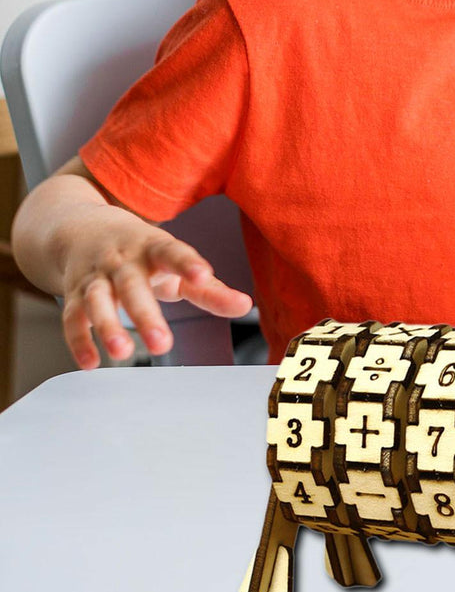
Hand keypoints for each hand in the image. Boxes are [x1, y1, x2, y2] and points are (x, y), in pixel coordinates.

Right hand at [61, 208, 252, 368]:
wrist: (82, 228)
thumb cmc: (142, 252)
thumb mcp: (176, 264)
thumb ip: (210, 289)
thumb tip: (245, 306)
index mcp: (153, 248)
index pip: (172, 253)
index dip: (188, 264)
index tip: (203, 276)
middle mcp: (122, 260)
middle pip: (132, 286)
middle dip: (145, 315)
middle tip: (162, 344)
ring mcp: (95, 276)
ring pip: (97, 300)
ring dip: (108, 326)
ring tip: (122, 352)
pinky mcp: (73, 293)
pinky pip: (72, 317)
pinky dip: (79, 340)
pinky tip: (91, 362)